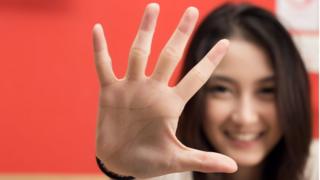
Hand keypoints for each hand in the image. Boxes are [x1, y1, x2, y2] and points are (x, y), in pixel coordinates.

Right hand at [93, 3, 236, 177]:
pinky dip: (99, 49)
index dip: (210, 60)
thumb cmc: (150, 161)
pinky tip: (97, 28)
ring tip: (153, 7)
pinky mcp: (110, 92)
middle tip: (191, 10)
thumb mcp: (177, 160)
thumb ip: (203, 160)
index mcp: (171, 104)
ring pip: (138, 53)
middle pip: (168, 56)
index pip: (196, 77)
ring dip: (145, 31)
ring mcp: (131, 88)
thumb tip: (234, 168)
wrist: (121, 163)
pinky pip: (103, 66)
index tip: (226, 42)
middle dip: (180, 33)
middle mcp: (152, 91)